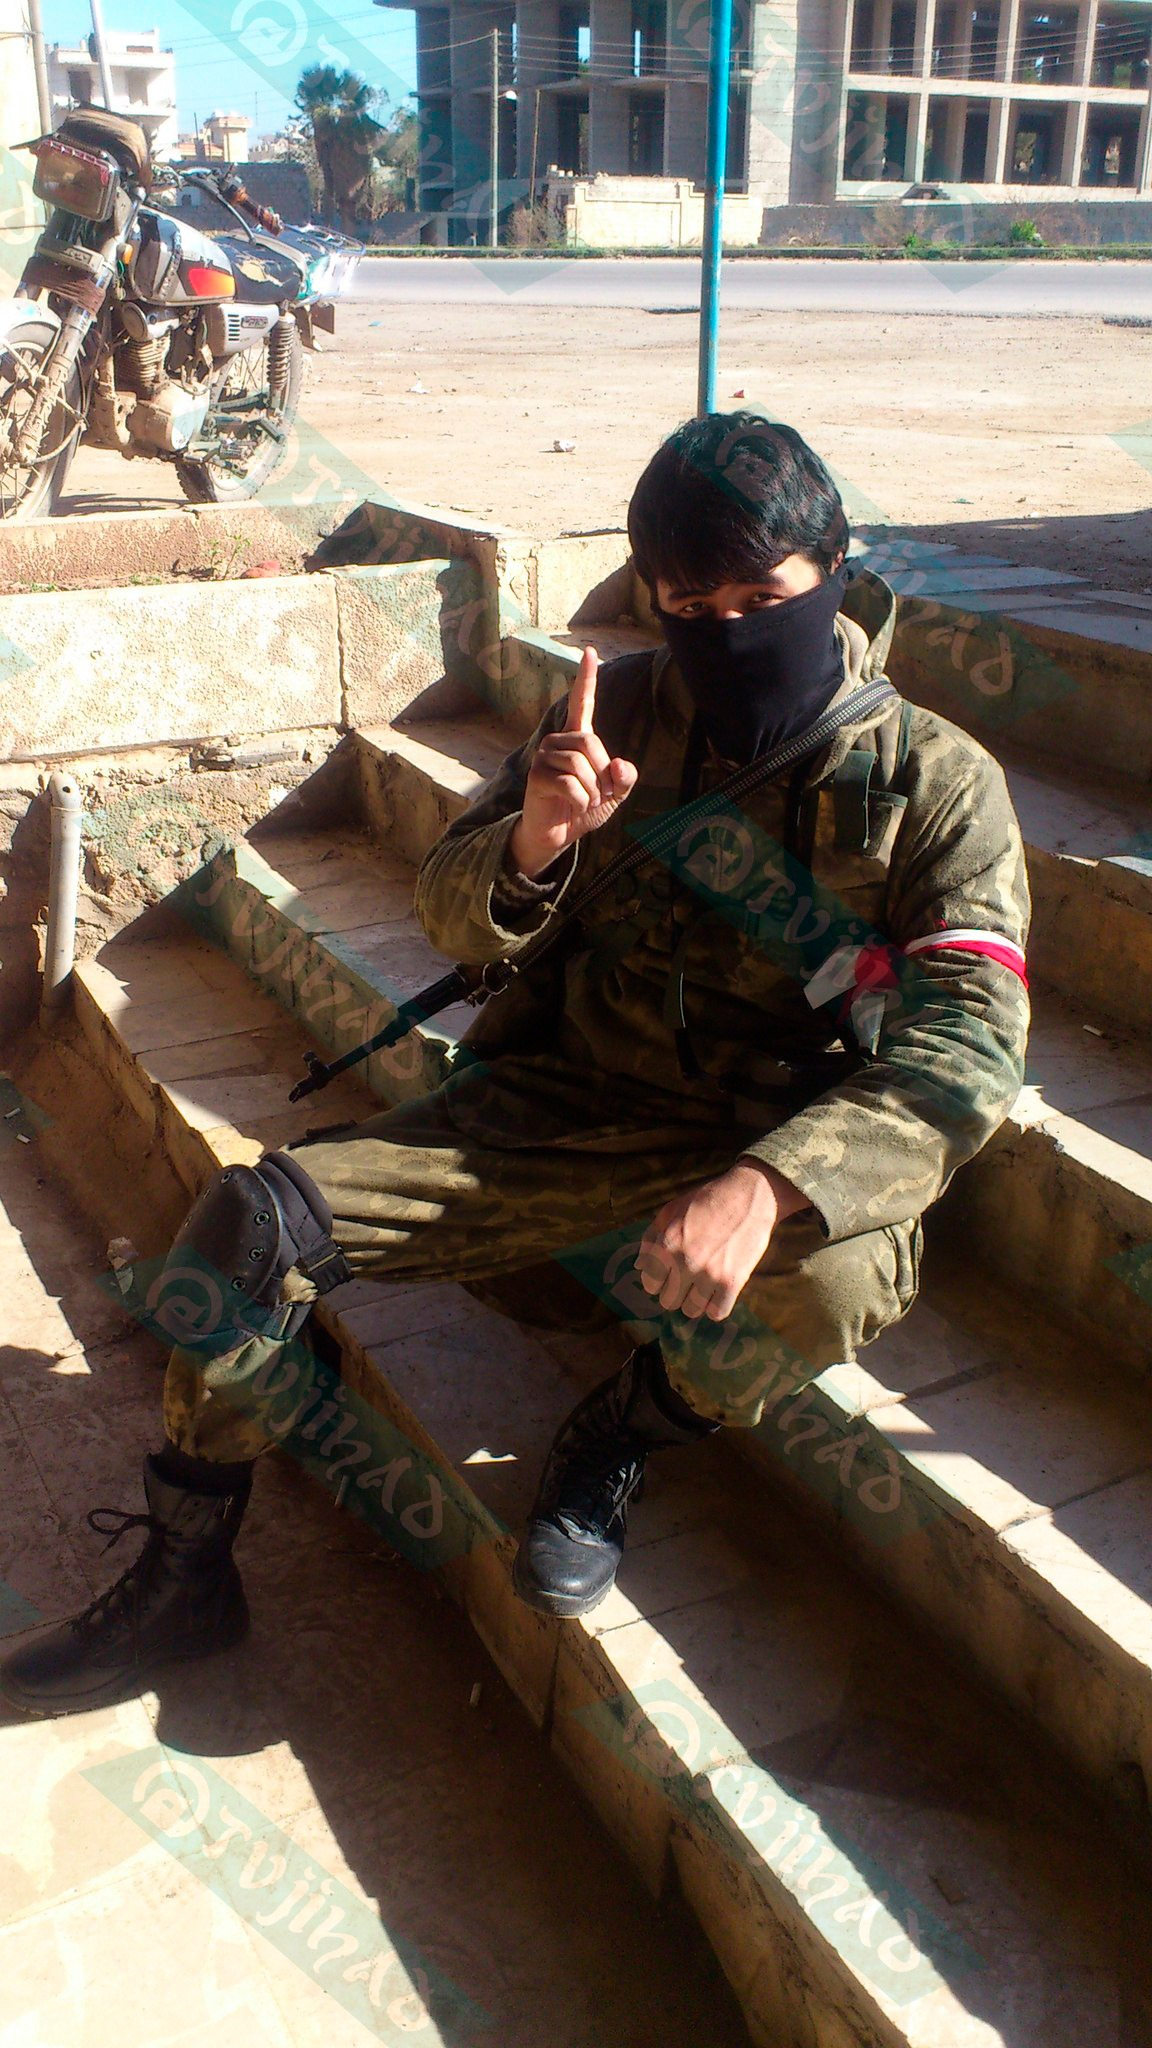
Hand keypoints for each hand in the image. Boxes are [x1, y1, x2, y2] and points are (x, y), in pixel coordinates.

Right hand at [509, 647, 638, 880]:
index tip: (589, 651)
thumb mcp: (615, 794)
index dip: (586, 679)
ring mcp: (544, 757)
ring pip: (580, 764)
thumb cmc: (584, 809)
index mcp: (577, 739)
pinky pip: (570, 784)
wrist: (558, 835)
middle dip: (603, 773)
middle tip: (601, 793)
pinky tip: (574, 806)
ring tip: (586, 800)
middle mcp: (557, 742)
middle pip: (590, 743)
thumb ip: (625, 778)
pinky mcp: (537, 776)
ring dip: (592, 790)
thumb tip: (619, 764)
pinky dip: (581, 800)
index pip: (581, 704)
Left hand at [636, 1161, 810, 1320]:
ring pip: (691, 1310)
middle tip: (689, 1277)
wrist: (749, 1195)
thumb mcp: (671, 1210)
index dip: (659, 1279)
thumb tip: (638, 1267)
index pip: (650, 1284)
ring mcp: (709, 1273)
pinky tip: (719, 1292)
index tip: (671, 1272)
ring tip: (704, 1283)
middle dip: (676, 1291)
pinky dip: (716, 1306)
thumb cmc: (706, 1201)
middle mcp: (685, 1261)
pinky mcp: (733, 1281)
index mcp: (666, 1244)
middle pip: (668, 1301)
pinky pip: (717, 1313)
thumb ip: (650, 1238)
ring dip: (696, 1300)